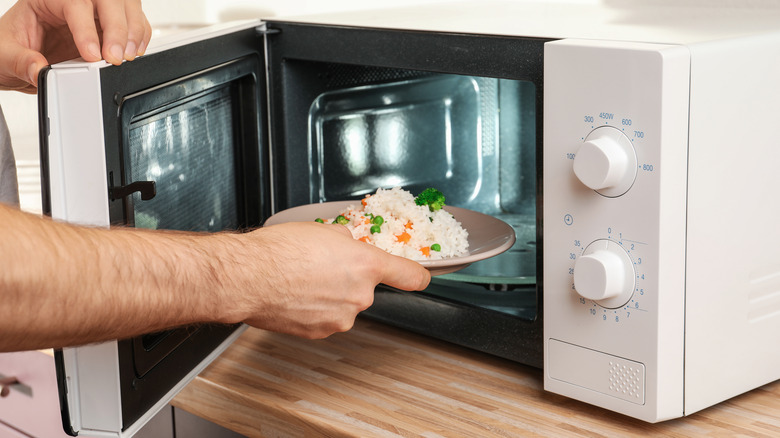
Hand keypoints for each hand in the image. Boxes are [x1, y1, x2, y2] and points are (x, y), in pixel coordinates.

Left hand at [0, 0, 150, 92]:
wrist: (13, 59)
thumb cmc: (10, 47)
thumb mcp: (3, 54)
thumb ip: (20, 61)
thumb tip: (39, 70)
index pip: (74, 3)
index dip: (86, 28)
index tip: (92, 54)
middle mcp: (74, 0)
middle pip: (106, 0)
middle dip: (117, 29)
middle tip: (116, 57)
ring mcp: (94, 12)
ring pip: (126, 6)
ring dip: (133, 31)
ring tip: (129, 56)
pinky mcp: (109, 27)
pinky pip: (133, 22)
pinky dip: (139, 36)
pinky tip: (135, 52)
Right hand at [230, 222, 431, 338]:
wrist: (248, 277)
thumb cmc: (279, 251)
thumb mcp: (323, 230)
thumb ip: (346, 243)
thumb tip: (348, 247)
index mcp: (366, 265)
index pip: (409, 275)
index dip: (417, 276)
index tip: (421, 278)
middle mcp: (359, 296)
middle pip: (365, 288)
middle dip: (347, 277)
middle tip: (320, 265)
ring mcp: (340, 318)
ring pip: (343, 304)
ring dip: (329, 294)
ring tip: (300, 279)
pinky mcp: (320, 332)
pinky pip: (324, 317)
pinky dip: (313, 308)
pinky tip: (294, 294)